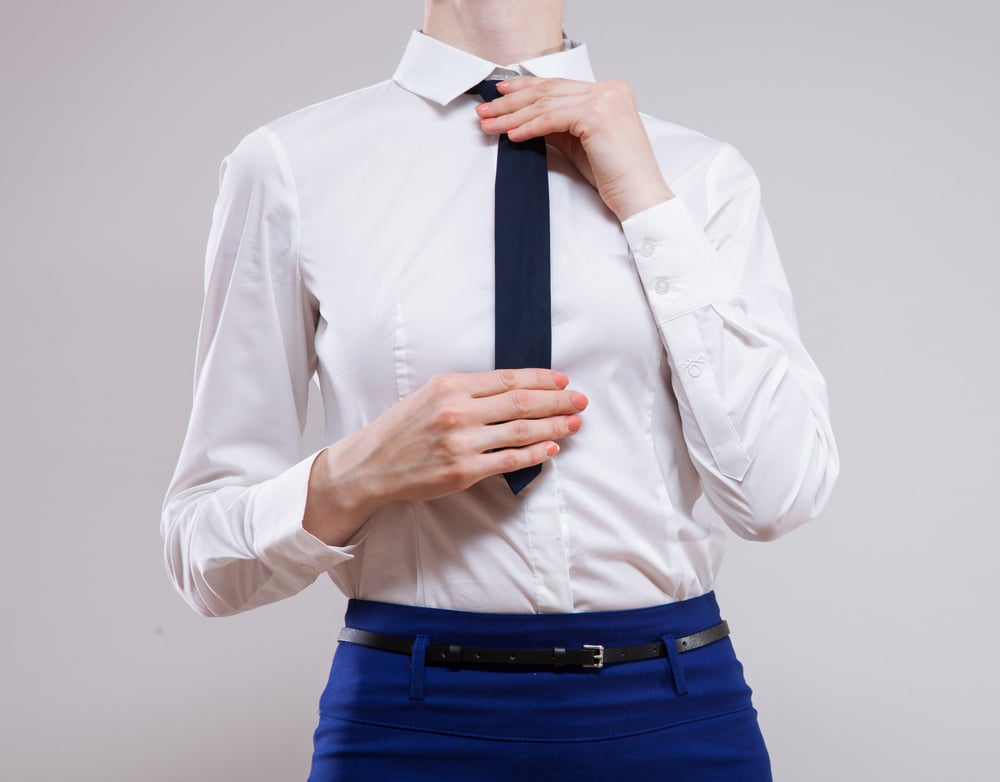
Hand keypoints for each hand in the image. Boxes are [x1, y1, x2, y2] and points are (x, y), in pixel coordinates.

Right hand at [303, 369, 587, 544]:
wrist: (371, 465)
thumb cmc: (402, 430)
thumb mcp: (429, 396)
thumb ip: (468, 391)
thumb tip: (514, 389)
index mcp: (450, 386)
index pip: (507, 379)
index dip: (540, 379)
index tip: (562, 379)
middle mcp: (457, 411)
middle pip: (521, 402)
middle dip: (556, 400)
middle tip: (579, 399)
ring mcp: (461, 443)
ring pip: (521, 431)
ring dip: (553, 426)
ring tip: (573, 422)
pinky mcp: (463, 471)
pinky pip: (509, 461)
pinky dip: (535, 454)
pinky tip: (552, 447)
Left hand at [475, 77, 674, 221]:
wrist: (640, 196)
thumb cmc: (616, 176)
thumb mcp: (581, 143)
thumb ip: (559, 126)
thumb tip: (526, 119)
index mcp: (610, 92)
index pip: (558, 85)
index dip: (526, 88)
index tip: (500, 94)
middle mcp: (610, 89)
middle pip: (549, 91)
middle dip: (511, 101)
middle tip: (485, 110)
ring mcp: (605, 99)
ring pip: (546, 103)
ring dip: (513, 115)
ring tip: (490, 124)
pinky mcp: (597, 115)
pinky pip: (552, 119)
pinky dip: (528, 127)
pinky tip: (511, 135)